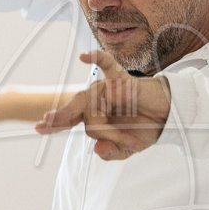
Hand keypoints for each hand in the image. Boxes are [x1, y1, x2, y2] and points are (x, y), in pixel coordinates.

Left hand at [35, 51, 170, 160]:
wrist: (170, 117)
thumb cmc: (147, 128)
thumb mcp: (128, 148)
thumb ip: (111, 153)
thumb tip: (97, 149)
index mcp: (96, 116)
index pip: (71, 119)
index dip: (55, 123)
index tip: (38, 127)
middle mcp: (98, 100)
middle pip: (76, 110)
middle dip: (60, 117)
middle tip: (45, 123)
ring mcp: (108, 89)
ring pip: (93, 106)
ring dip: (107, 128)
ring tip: (124, 140)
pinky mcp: (121, 80)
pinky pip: (108, 65)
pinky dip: (96, 58)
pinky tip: (84, 57)